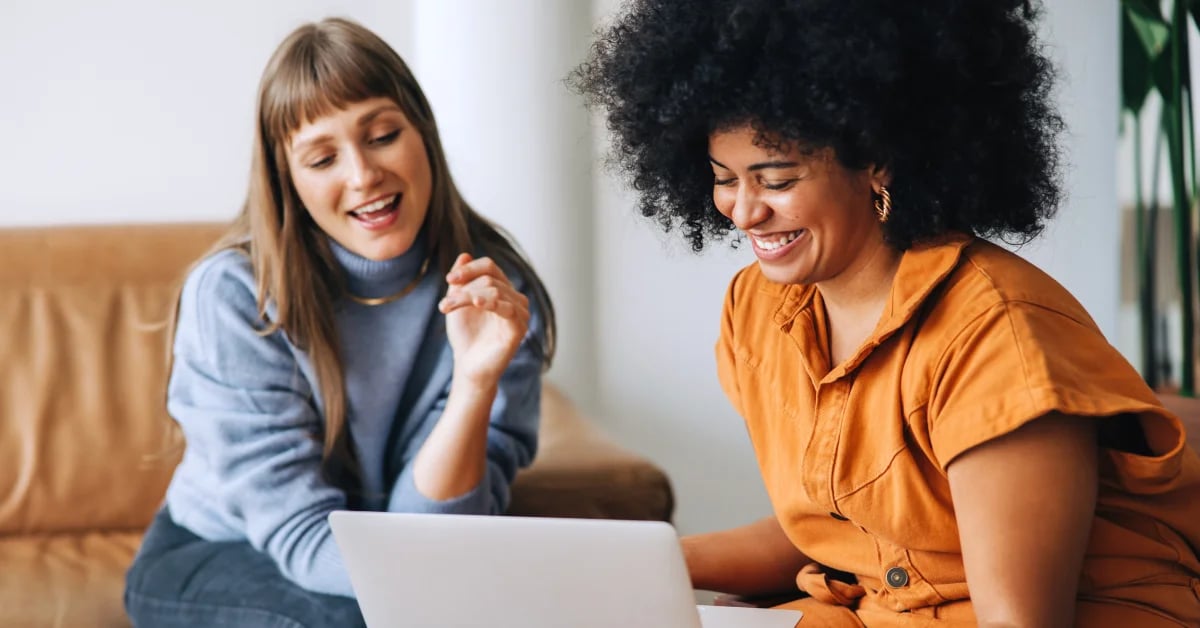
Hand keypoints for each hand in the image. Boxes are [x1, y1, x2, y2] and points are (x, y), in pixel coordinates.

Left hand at [439, 252, 529, 385]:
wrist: (468, 366)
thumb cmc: (465, 335)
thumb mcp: (458, 303)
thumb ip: (462, 280)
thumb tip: (465, 255)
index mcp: (502, 289)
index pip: (490, 267)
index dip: (469, 269)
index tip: (449, 279)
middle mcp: (515, 298)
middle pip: (489, 279)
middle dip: (463, 289)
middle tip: (444, 305)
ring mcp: (520, 313)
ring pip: (495, 290)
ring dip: (467, 297)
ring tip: (447, 309)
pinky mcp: (519, 328)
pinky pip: (508, 308)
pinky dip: (491, 303)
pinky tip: (476, 304)